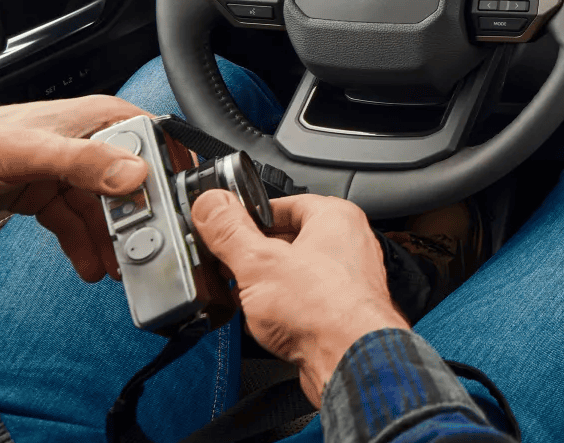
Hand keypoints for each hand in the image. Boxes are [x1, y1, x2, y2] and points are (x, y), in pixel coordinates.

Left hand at [0, 96, 150, 281]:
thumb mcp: (27, 151)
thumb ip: (82, 160)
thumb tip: (134, 175)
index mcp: (97, 119)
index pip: (152, 143)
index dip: (166, 177)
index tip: (169, 211)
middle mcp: (89, 143)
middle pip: (132, 184)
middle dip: (139, 220)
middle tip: (143, 250)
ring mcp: (69, 171)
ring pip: (106, 210)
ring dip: (113, 241)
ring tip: (117, 268)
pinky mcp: (49, 194)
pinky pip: (77, 223)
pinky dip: (85, 245)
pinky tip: (89, 265)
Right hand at [193, 190, 407, 405]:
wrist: (351, 360)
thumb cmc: (326, 310)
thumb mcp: (258, 262)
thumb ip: (229, 231)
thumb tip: (211, 204)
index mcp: (336, 218)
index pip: (284, 203)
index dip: (249, 217)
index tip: (223, 228)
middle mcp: (348, 245)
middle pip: (288, 240)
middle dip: (254, 256)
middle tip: (227, 265)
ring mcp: (347, 280)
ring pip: (294, 273)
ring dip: (265, 285)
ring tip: (243, 295)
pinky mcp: (341, 312)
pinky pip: (304, 301)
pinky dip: (281, 308)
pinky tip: (263, 321)